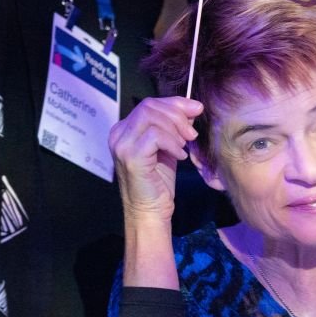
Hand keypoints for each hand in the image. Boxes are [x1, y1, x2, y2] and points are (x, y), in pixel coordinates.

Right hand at [109, 96, 202, 225]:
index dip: (175, 103)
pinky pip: (155, 135)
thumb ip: (174, 127)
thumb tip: (192, 107)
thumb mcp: (168, 148)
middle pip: (149, 106)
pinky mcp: (131, 156)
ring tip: (185, 146)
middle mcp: (118, 135)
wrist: (150, 212)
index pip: (149, 104)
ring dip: (175, 129)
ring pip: (151, 116)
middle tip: (192, 134)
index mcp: (124, 130)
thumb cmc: (158, 184)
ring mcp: (122, 145)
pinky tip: (179, 156)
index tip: (196, 108)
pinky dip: (172, 143)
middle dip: (177, 115)